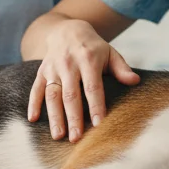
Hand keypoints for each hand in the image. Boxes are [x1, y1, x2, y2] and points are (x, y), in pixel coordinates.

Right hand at [27, 19, 139, 141]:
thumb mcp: (110, 53)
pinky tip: (33, 119)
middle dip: (73, 118)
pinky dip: (33, 103)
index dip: (96, 106)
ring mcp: (53, 68)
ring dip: (54, 116)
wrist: (68, 30)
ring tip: (57, 135)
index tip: (99, 125)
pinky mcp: (42, 72)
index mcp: (88, 60)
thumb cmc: (93, 47)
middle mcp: (69, 64)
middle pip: (71, 95)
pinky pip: (36, 88)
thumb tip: (135, 81)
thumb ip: (122, 68)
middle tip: (76, 139)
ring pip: (53, 95)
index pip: (93, 87)